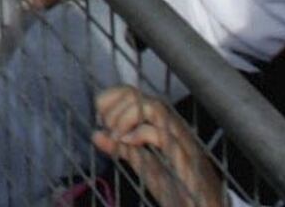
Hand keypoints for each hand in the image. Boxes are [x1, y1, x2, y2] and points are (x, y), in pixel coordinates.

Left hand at [91, 86, 225, 206]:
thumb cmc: (182, 190)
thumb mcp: (145, 166)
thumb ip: (123, 149)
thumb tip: (98, 135)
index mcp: (164, 126)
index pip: (135, 93)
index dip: (112, 97)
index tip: (100, 116)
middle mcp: (175, 128)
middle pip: (141, 95)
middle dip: (115, 106)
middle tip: (107, 128)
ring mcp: (183, 142)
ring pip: (155, 108)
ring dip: (127, 117)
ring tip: (117, 135)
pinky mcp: (186, 160)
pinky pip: (163, 135)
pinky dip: (140, 134)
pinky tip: (127, 144)